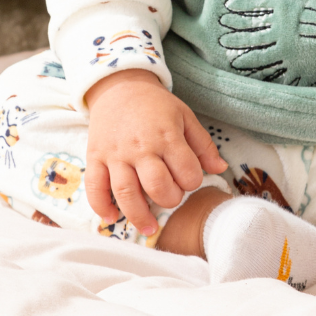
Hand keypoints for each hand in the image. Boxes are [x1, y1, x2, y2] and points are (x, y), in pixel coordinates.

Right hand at [85, 69, 227, 235]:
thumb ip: (203, 144)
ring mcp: (116, 154)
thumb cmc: (156, 105)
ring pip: (126, 193)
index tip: (189, 179)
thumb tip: (220, 169)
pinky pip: (94, 188)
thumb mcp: (185, 116)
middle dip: (169, 199)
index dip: (193, 181)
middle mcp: (141, 147)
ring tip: (148, 228)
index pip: (187, 172)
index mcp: (167, 136)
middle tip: (170, 196)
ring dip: (138, 216)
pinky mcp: (95, 157)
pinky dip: (101, 207)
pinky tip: (112, 217)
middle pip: (157, 186)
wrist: (120, 86)